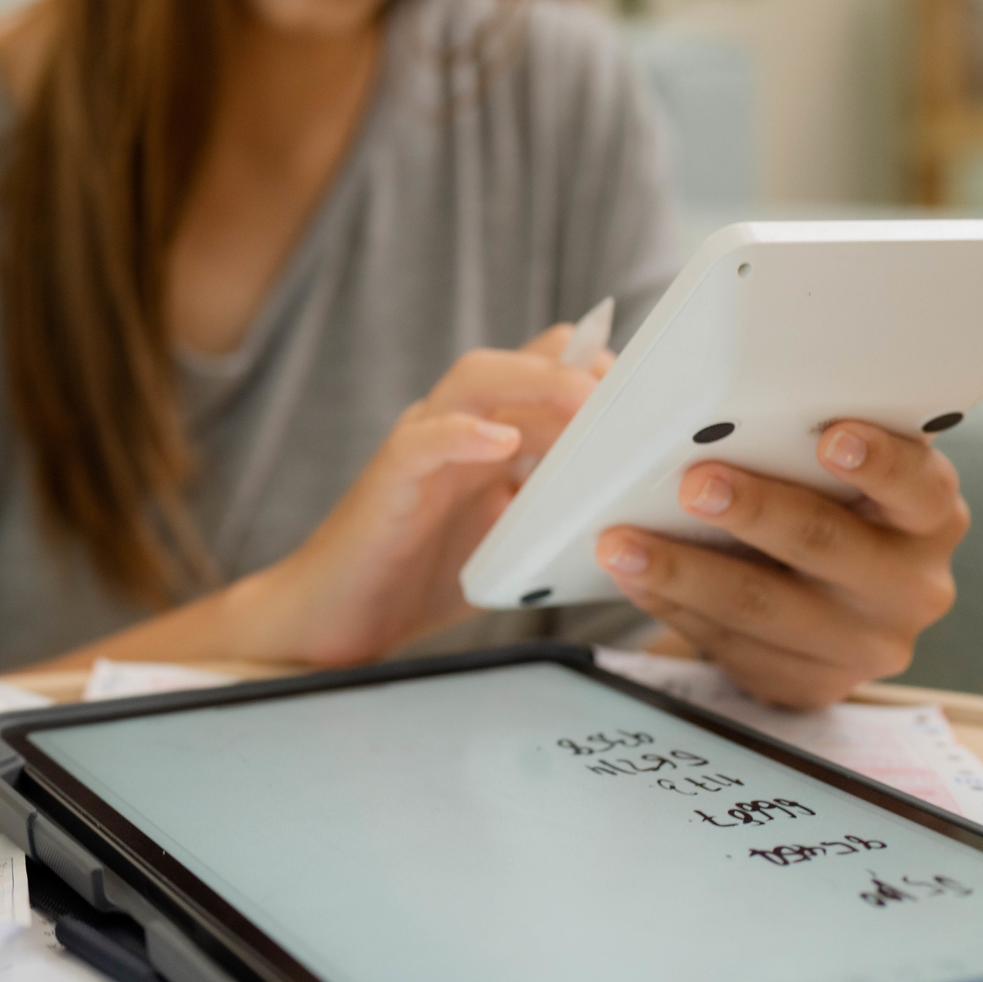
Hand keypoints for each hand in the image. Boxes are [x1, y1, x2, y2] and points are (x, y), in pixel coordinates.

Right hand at [226, 326, 605, 665]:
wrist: (336, 619)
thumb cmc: (417, 579)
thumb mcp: (506, 539)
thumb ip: (549, 511)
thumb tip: (628, 509)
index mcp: (483, 438)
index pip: (539, 372)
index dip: (591, 372)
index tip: (647, 397)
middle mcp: (451, 430)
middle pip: (513, 362)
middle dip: (573, 368)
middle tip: (629, 394)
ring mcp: (418, 448)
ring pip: (471, 381)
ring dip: (533, 383)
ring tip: (581, 401)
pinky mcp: (389, 480)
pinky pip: (423, 442)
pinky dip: (461, 434)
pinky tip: (499, 443)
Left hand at [593, 421, 967, 709]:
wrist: (810, 592)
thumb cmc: (815, 500)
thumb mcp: (823, 464)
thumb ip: (789, 436)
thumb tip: (682, 402)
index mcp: (928, 512)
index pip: (918, 484)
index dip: (879, 461)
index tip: (832, 437)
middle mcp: (911, 582)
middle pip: (825, 543)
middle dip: (754, 511)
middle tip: (695, 484)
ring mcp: (865, 643)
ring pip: (763, 606)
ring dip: (684, 572)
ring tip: (624, 544)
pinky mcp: (813, 682)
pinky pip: (733, 647)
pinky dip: (675, 609)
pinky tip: (636, 581)